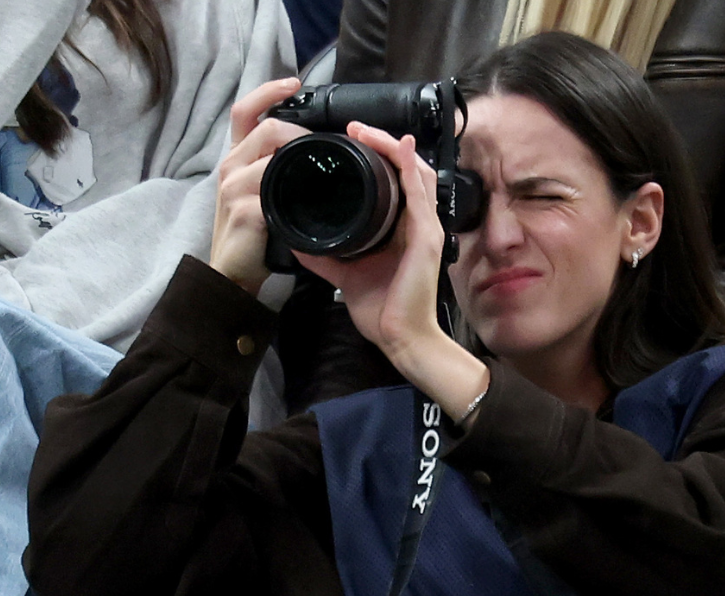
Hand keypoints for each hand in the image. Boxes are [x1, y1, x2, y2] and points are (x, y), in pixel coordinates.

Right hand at [208, 78, 304, 293]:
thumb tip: (312, 150)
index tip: (295, 82)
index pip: (245, 111)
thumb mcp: (263, 194)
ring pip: (272, 152)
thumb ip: (278, 170)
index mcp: (235, 159)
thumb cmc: (253, 236)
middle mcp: (230, 166)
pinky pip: (274, 187)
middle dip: (300, 132)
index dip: (268, 91)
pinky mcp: (244, 209)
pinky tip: (310, 197)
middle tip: (324, 147)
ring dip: (303, 156)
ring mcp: (233, 187)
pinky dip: (296, 189)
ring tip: (322, 172)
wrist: (233, 274)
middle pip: (267, 128)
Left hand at [294, 126, 450, 367]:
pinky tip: (400, 147)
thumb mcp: (344, 273)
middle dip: (383, 144)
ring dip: (393, 147)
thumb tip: (297, 239)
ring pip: (416, 173)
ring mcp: (426, 228)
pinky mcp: (427, 238)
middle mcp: (418, 223)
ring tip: (368, 131)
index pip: (396, 182)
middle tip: (355, 128)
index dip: (378, 157)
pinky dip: (410, 168)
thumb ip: (325, 255)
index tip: (350, 141)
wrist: (400, 338)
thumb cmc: (381, 309)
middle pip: (408, 169)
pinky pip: (420, 194)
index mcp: (401, 229)